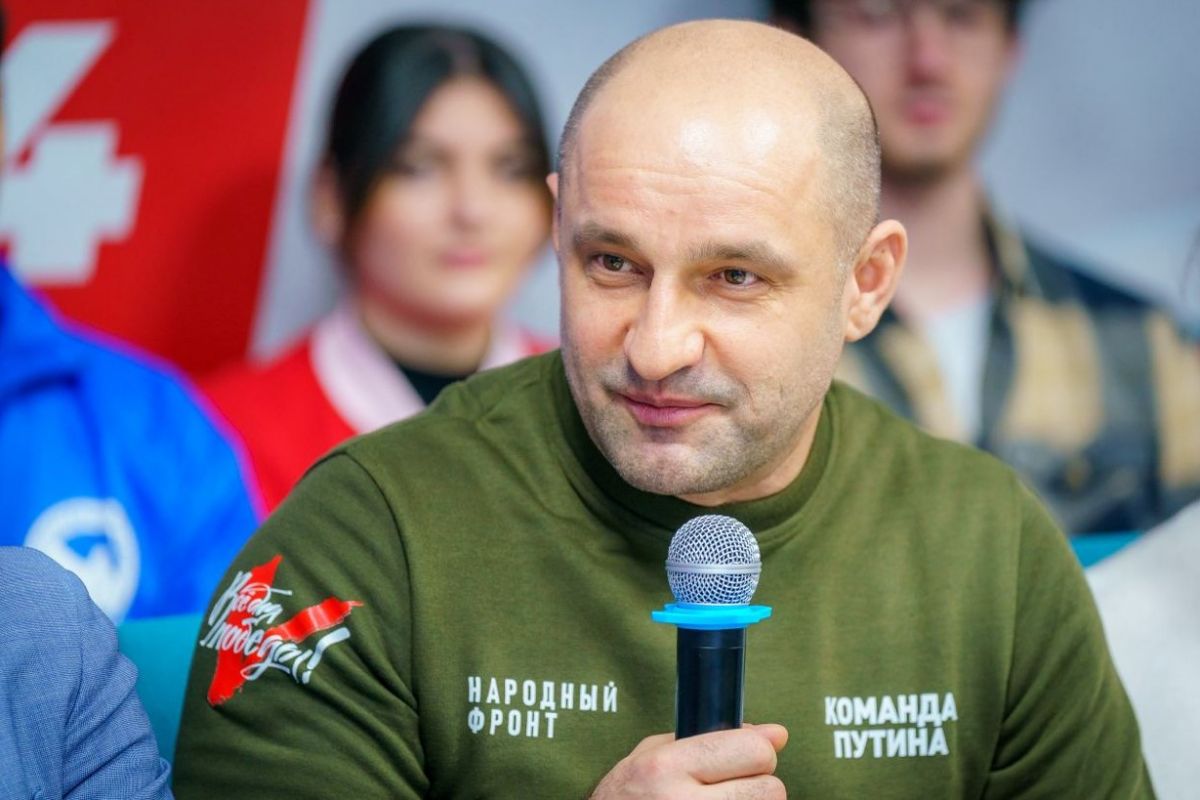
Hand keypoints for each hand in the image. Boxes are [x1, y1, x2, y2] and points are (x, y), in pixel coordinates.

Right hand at [590, 723, 788, 798]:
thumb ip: (712, 739)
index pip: (753, 751)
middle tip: (732, 788)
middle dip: (759, 785)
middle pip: (770, 790)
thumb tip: (777, 735)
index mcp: (666, 768)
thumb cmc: (627, 796)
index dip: (756, 752)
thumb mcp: (653, 755)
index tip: (744, 758)